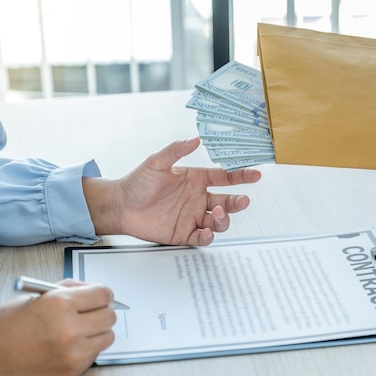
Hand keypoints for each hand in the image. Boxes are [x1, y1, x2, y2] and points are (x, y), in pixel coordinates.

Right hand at [0, 281, 115, 375]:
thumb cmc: (5, 326)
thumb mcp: (37, 296)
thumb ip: (68, 290)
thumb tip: (92, 290)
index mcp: (60, 303)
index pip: (104, 294)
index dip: (102, 294)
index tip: (99, 297)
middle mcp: (70, 327)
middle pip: (110, 315)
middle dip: (101, 312)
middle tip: (89, 313)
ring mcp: (73, 352)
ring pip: (107, 336)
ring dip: (97, 332)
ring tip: (79, 330)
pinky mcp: (72, 370)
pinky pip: (95, 354)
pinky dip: (88, 348)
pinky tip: (69, 345)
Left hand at [83, 137, 261, 244]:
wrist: (120, 206)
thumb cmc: (137, 182)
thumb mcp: (156, 162)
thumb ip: (176, 150)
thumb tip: (195, 139)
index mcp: (196, 179)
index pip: (224, 178)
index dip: (241, 176)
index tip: (255, 174)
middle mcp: (198, 198)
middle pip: (227, 201)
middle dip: (237, 202)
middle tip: (242, 200)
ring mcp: (192, 217)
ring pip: (219, 221)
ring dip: (224, 218)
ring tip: (217, 213)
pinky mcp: (184, 233)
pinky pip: (203, 236)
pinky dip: (209, 236)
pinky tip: (207, 231)